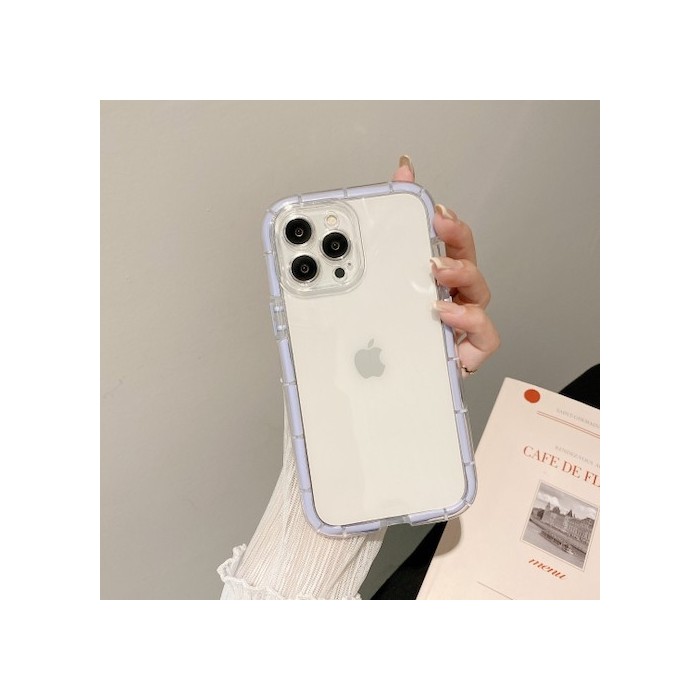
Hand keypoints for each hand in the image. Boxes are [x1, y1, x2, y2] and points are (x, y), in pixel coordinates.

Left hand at [393, 155, 499, 374]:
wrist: (387, 385)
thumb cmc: (393, 335)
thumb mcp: (377, 283)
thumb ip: (386, 232)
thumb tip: (399, 175)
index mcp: (434, 280)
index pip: (449, 242)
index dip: (447, 221)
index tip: (433, 208)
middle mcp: (453, 297)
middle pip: (467, 259)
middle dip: (456, 238)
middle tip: (438, 226)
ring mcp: (463, 324)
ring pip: (478, 292)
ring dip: (461, 275)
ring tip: (437, 270)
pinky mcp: (467, 352)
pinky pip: (483, 335)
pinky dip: (469, 322)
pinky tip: (444, 314)